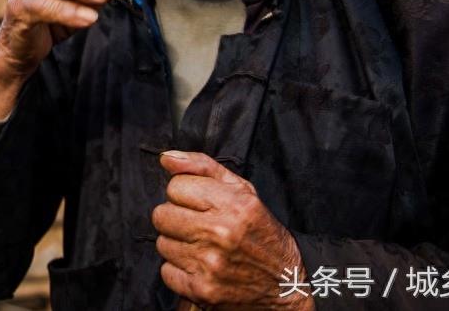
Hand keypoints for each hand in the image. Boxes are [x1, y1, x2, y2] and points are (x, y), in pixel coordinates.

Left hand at [153, 151, 313, 309]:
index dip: (185, 194)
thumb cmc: (260, 233)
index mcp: (233, 205)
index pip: (175, 187)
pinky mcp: (202, 291)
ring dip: (178, 245)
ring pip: (162, 244)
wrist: (287, 283)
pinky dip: (180, 271)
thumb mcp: (242, 190)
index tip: (199, 204)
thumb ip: (202, 167)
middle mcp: (221, 233)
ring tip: (201, 247)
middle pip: (161, 215)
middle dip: (176, 218)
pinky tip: (200, 267)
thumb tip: (166, 158)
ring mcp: (210, 264)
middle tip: (198, 226)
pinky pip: (166, 272)